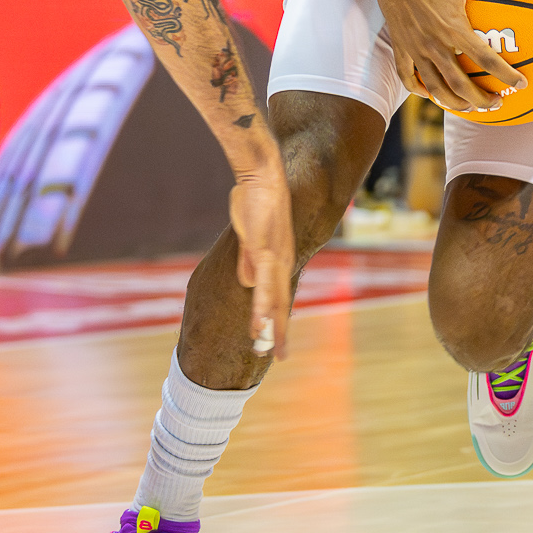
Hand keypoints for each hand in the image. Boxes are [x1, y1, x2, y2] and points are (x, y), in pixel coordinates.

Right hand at [226, 142, 292, 358]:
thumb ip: (249, 261)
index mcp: (279, 260)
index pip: (279, 296)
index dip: (278, 319)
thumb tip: (249, 284)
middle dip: (280, 331)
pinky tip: (261, 323)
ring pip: (275, 299)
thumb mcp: (250, 236)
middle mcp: (283, 262)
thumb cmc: (254, 200)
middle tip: (281, 356)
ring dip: (272, 325)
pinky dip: (262, 306)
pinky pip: (264, 284)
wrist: (262, 176)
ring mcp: (275, 258)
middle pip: (282, 302)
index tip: (277, 340)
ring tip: (271, 349)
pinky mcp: (265, 251)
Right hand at [371, 0, 532, 111]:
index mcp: (454, 27)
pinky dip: (417, 89)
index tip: (522, 84)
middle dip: (480, 100)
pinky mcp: (399, 45)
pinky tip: (427, 94)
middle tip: (496, 104)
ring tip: (467, 107)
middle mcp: (435, 43)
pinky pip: (406, 76)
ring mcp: (415, 47)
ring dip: (452, 102)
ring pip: (434, 87)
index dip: (506, 75)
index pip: (485, 59)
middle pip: (460, 85)